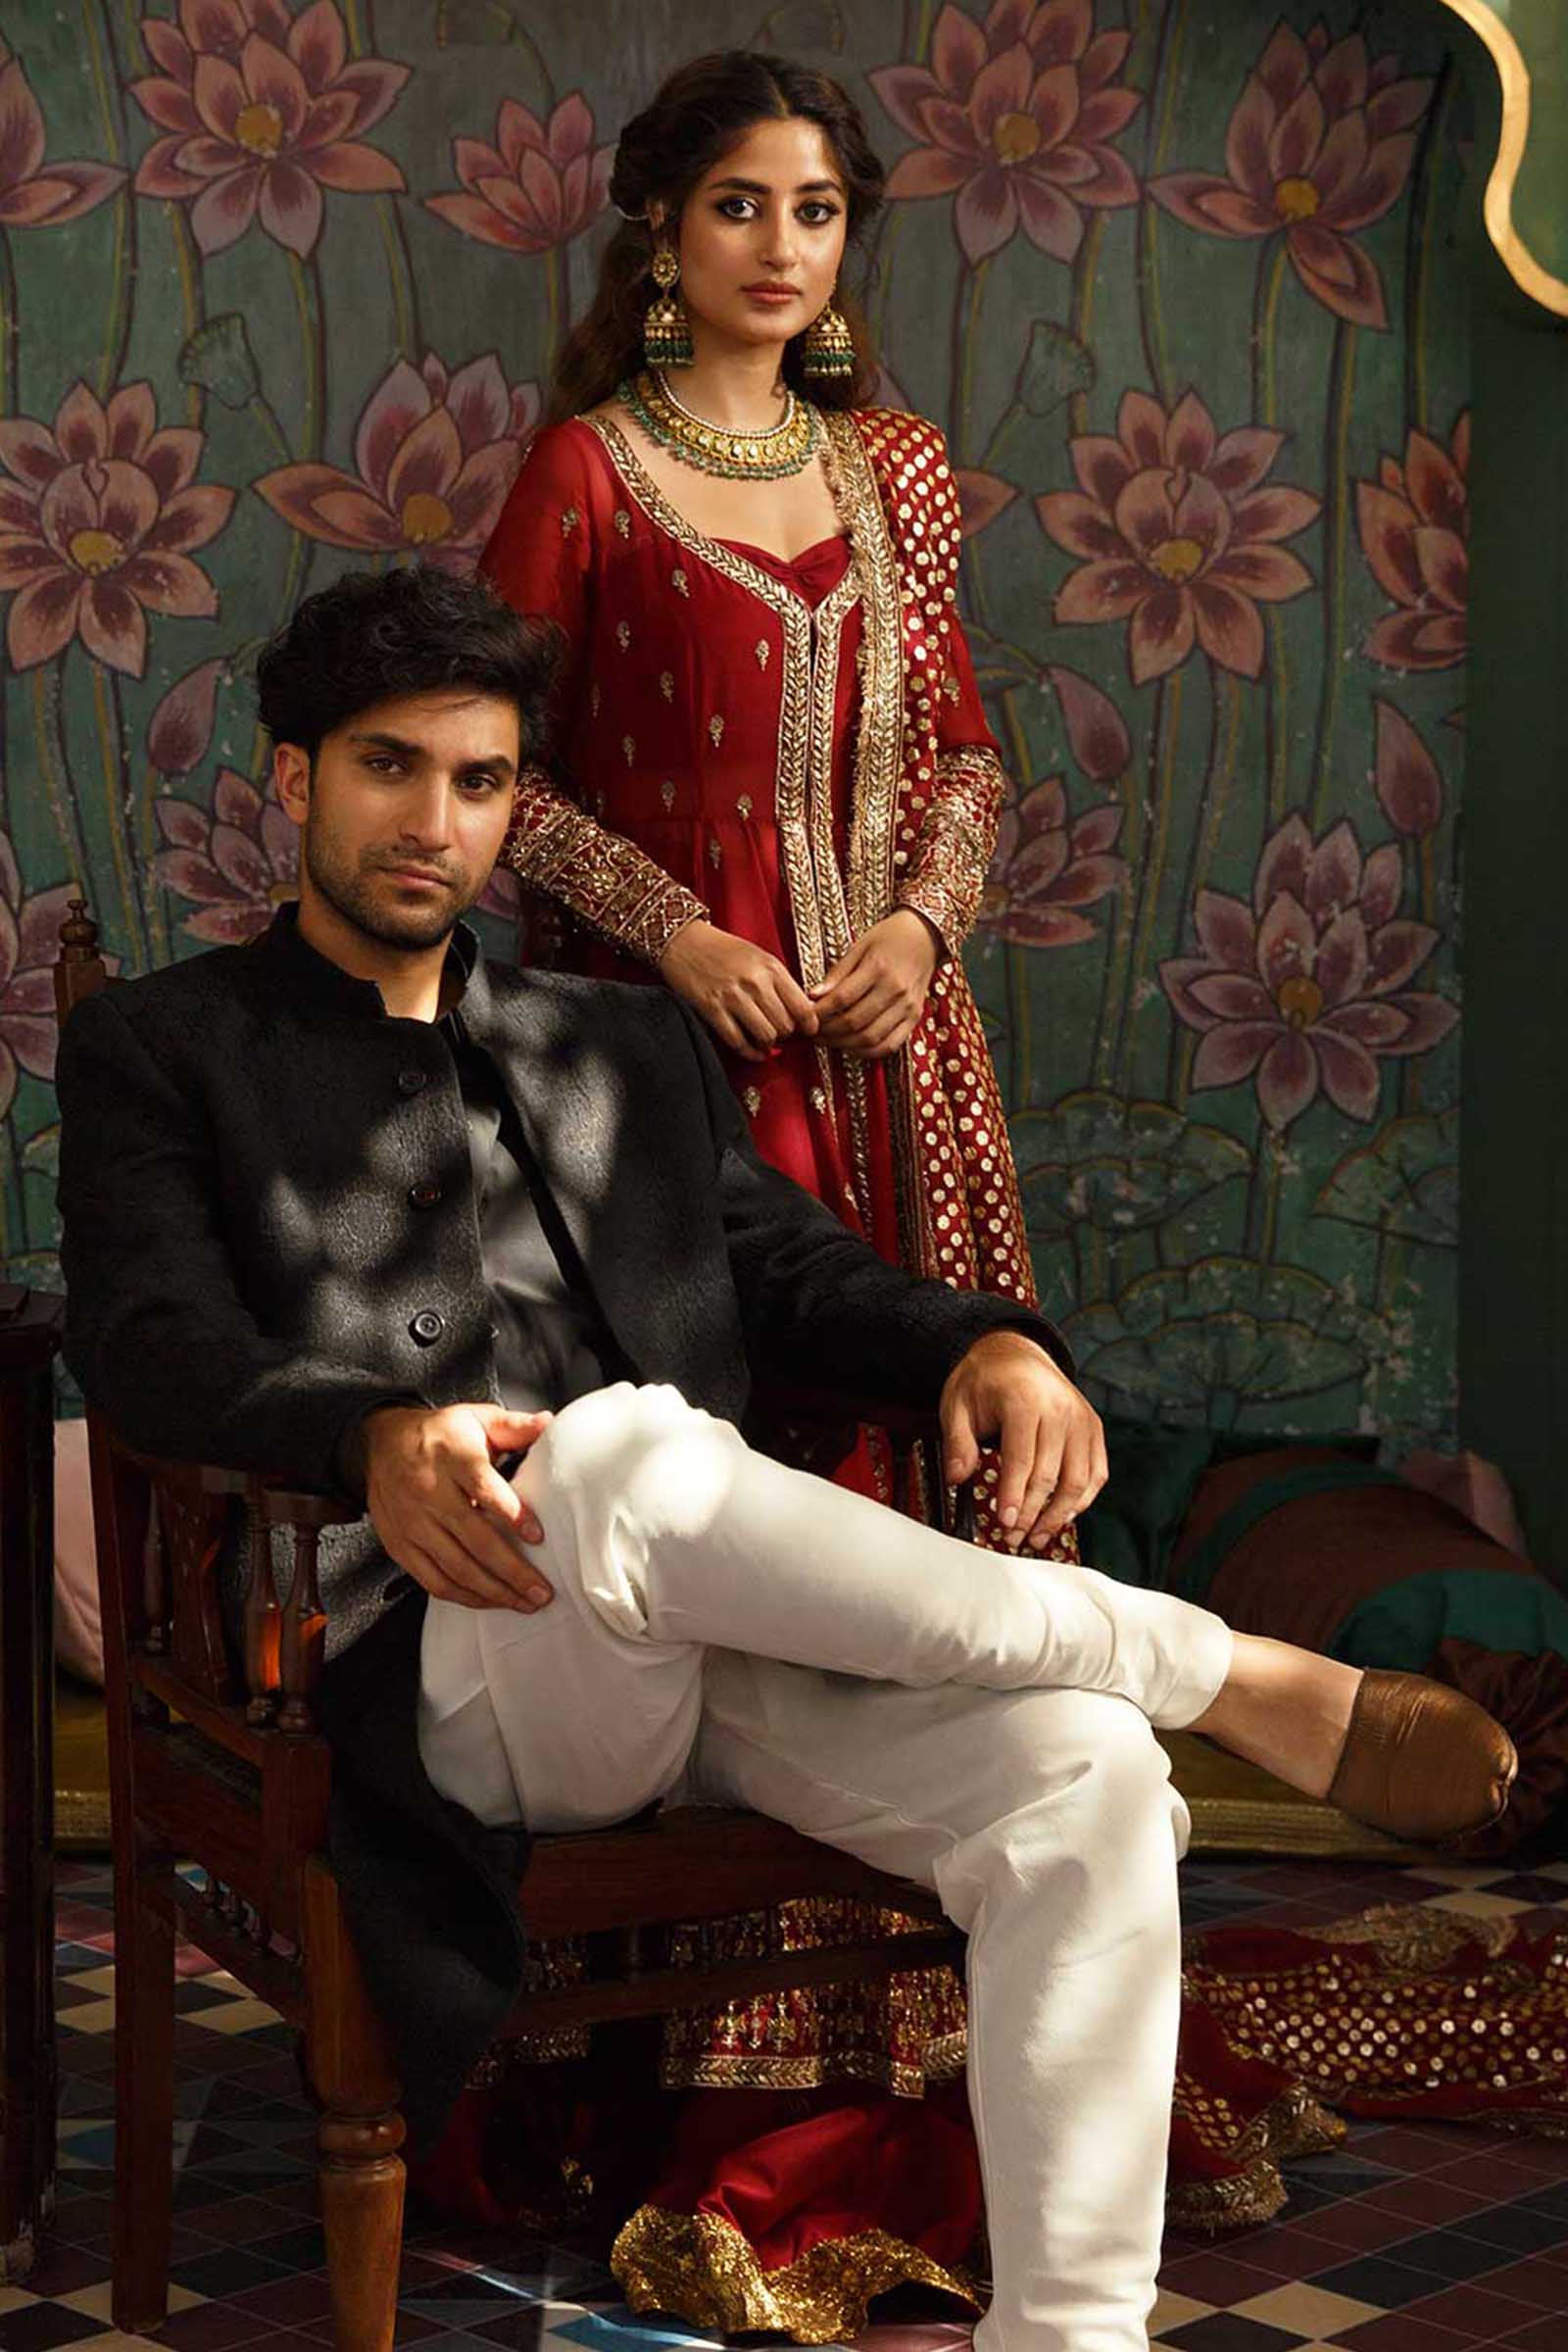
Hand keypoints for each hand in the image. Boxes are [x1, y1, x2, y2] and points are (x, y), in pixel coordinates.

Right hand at [361, 1402, 554, 1611]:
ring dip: (494, 1591)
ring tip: (525, 1602)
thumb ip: (514, 1425)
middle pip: (473, 1539)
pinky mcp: (400, 1545)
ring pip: (455, 1567)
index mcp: (452, 1456)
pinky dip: (464, 1596)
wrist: (380, 1443)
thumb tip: (550, 1424)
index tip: (539, 1536)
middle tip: (542, 1591)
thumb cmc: (440, 1434)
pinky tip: (490, 1600)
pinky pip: (432, 1580)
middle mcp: (429, 1491)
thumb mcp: (476, 1418)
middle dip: (512, 1571)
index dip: (512, 1514)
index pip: (483, 1487)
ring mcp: (411, 1523)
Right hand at [659, 919, 818, 1062]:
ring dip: (768, 1043)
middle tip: (782, 1034)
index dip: (809, 1025)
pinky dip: (750, 1052)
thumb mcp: (759, 957)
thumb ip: (779, 981)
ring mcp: (733, 997)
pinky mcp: (712, 1010)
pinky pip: (739, 1042)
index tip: (807, 1030)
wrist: (683, 941)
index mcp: (771, 967)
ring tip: (766, 1040)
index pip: (803, 1007)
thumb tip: (799, 1011)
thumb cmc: (722, 950)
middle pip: (786, 1026)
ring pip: (766, 1036)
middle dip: (786, 1035)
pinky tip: (754, 1051)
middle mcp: (755, 982)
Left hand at [809, 910, 938, 1058]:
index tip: (806, 1017)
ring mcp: (907, 1006)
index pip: (841, 999)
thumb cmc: (889, 938)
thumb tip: (814, 996)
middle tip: (812, 1032)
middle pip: (854, 1022)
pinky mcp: (915, 1018)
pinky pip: (890, 1045)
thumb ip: (837, 973)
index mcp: (878, 968)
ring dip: (843, 1044)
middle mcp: (895, 990)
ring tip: (828, 1040)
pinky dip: (867, 1051)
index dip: (819, 1013)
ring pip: (870, 1038)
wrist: (926, 937)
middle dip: (827, 1032)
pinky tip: (852, 1046)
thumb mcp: (859, 946)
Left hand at [940, 1331, 1106, 1549]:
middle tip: (1013, 1537)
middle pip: (1050, 1474)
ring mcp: (1081, 1418)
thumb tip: (956, 1478)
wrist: (1015, 1352)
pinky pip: (1096, 1473)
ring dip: (1059, 1515)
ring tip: (1037, 1536)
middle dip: (1032, 1513)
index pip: (1022, 1459)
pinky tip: (1062, 1517)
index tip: (1004, 1522)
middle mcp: (1060, 1408)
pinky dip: (1082, 1500)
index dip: (1014, 1496)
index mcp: (1024, 1399)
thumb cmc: (984, 1380)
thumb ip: (957, 1442)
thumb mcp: (957, 1404)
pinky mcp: (1092, 1428)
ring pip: (1079, 1479)